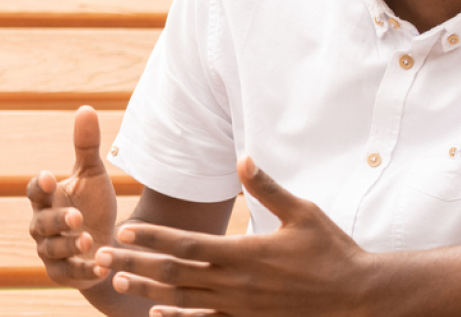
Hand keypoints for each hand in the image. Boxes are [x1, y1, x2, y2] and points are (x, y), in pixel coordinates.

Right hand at [27, 106, 120, 288]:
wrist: (106, 245)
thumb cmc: (94, 207)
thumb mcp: (92, 175)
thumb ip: (86, 146)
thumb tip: (85, 108)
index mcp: (47, 199)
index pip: (35, 191)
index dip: (40, 186)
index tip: (49, 176)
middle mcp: (42, 226)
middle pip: (42, 223)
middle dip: (58, 220)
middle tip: (76, 217)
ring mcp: (50, 252)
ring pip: (52, 250)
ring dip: (69, 246)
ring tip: (88, 241)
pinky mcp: (62, 274)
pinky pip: (68, 274)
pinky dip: (84, 272)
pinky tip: (101, 267)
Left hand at [93, 157, 372, 315]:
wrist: (359, 297)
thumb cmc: (333, 251)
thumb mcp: (304, 213)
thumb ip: (268, 188)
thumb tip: (243, 158)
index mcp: (246, 252)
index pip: (188, 243)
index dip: (153, 236)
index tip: (124, 228)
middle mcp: (237, 283)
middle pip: (175, 273)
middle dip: (136, 262)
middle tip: (102, 255)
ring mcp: (241, 307)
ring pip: (183, 300)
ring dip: (147, 290)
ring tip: (118, 280)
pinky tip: (156, 313)